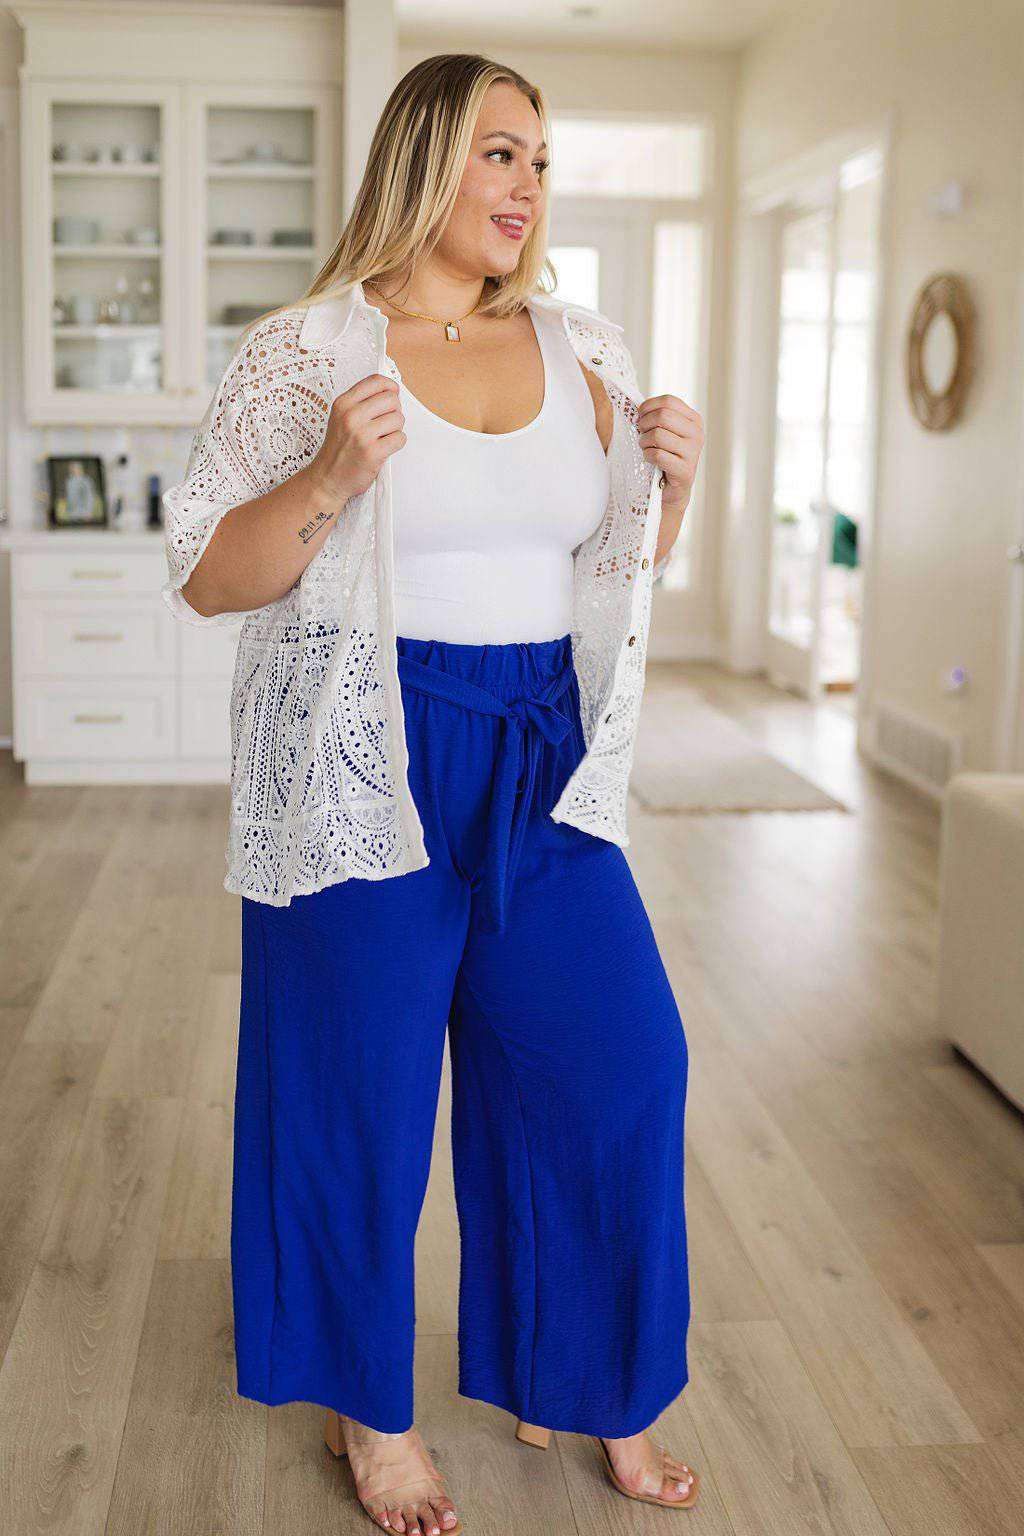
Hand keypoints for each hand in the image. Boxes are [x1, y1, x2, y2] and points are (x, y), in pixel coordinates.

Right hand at [307, 373, 406, 501]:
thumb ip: (361, 402)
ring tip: (382, 438)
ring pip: (399, 419)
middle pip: (391, 399)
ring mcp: (362, 434)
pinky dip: (396, 444)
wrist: (327, 478)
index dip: (390, 388)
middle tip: (385, 424)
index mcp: (343, 403)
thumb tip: (391, 392)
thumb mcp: (341, 417)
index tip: (391, 397)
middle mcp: (351, 416)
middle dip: (394, 411)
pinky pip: (400, 438)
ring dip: (395, 429)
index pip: (376, 381)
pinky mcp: (372, 452)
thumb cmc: (338, 448)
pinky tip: (384, 448)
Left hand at [636, 394, 703, 512]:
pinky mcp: (685, 470)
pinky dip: (648, 456)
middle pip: (662, 416)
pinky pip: (657, 455)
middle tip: (641, 434)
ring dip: (644, 442)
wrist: (673, 488)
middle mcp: (696, 434)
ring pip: (658, 435)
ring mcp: (693, 452)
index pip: (668, 401)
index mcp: (693, 420)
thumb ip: (658, 417)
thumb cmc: (666, 456)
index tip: (640, 417)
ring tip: (646, 448)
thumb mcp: (666, 432)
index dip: (648, 406)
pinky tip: (650, 460)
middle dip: (645, 424)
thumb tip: (637, 408)